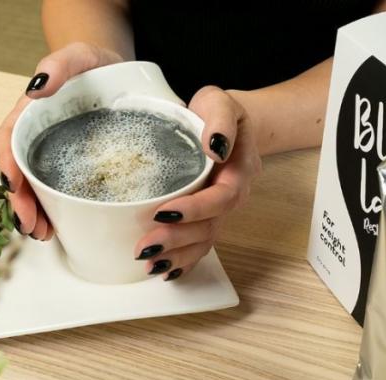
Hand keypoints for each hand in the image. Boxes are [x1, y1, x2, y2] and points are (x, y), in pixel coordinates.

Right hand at [0, 42, 122, 239]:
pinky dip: (59, 208)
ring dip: (37, 212)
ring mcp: (57, 150)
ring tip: (44, 234)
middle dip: (22, 202)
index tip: (15, 188)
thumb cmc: (95, 63)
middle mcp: (40, 135)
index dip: (9, 166)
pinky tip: (63, 225)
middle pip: (21, 172)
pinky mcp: (76, 161)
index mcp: (33, 114)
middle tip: (33, 226)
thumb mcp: (80, 56)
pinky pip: (61, 187)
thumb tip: (37, 87)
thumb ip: (59, 64)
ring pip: (38, 185)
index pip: (10, 141)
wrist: (118, 70)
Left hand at [134, 86, 261, 280]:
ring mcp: (219, 209)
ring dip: (178, 255)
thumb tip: (214, 147)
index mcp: (239, 172)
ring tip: (150, 264)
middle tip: (146, 246)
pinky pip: (199, 242)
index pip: (222, 197)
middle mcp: (232, 196)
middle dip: (179, 239)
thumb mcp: (221, 102)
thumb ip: (221, 119)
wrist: (224, 123)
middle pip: (211, 226)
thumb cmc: (219, 112)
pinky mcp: (206, 215)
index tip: (164, 212)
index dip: (196, 209)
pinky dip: (184, 259)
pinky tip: (164, 270)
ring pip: (205, 240)